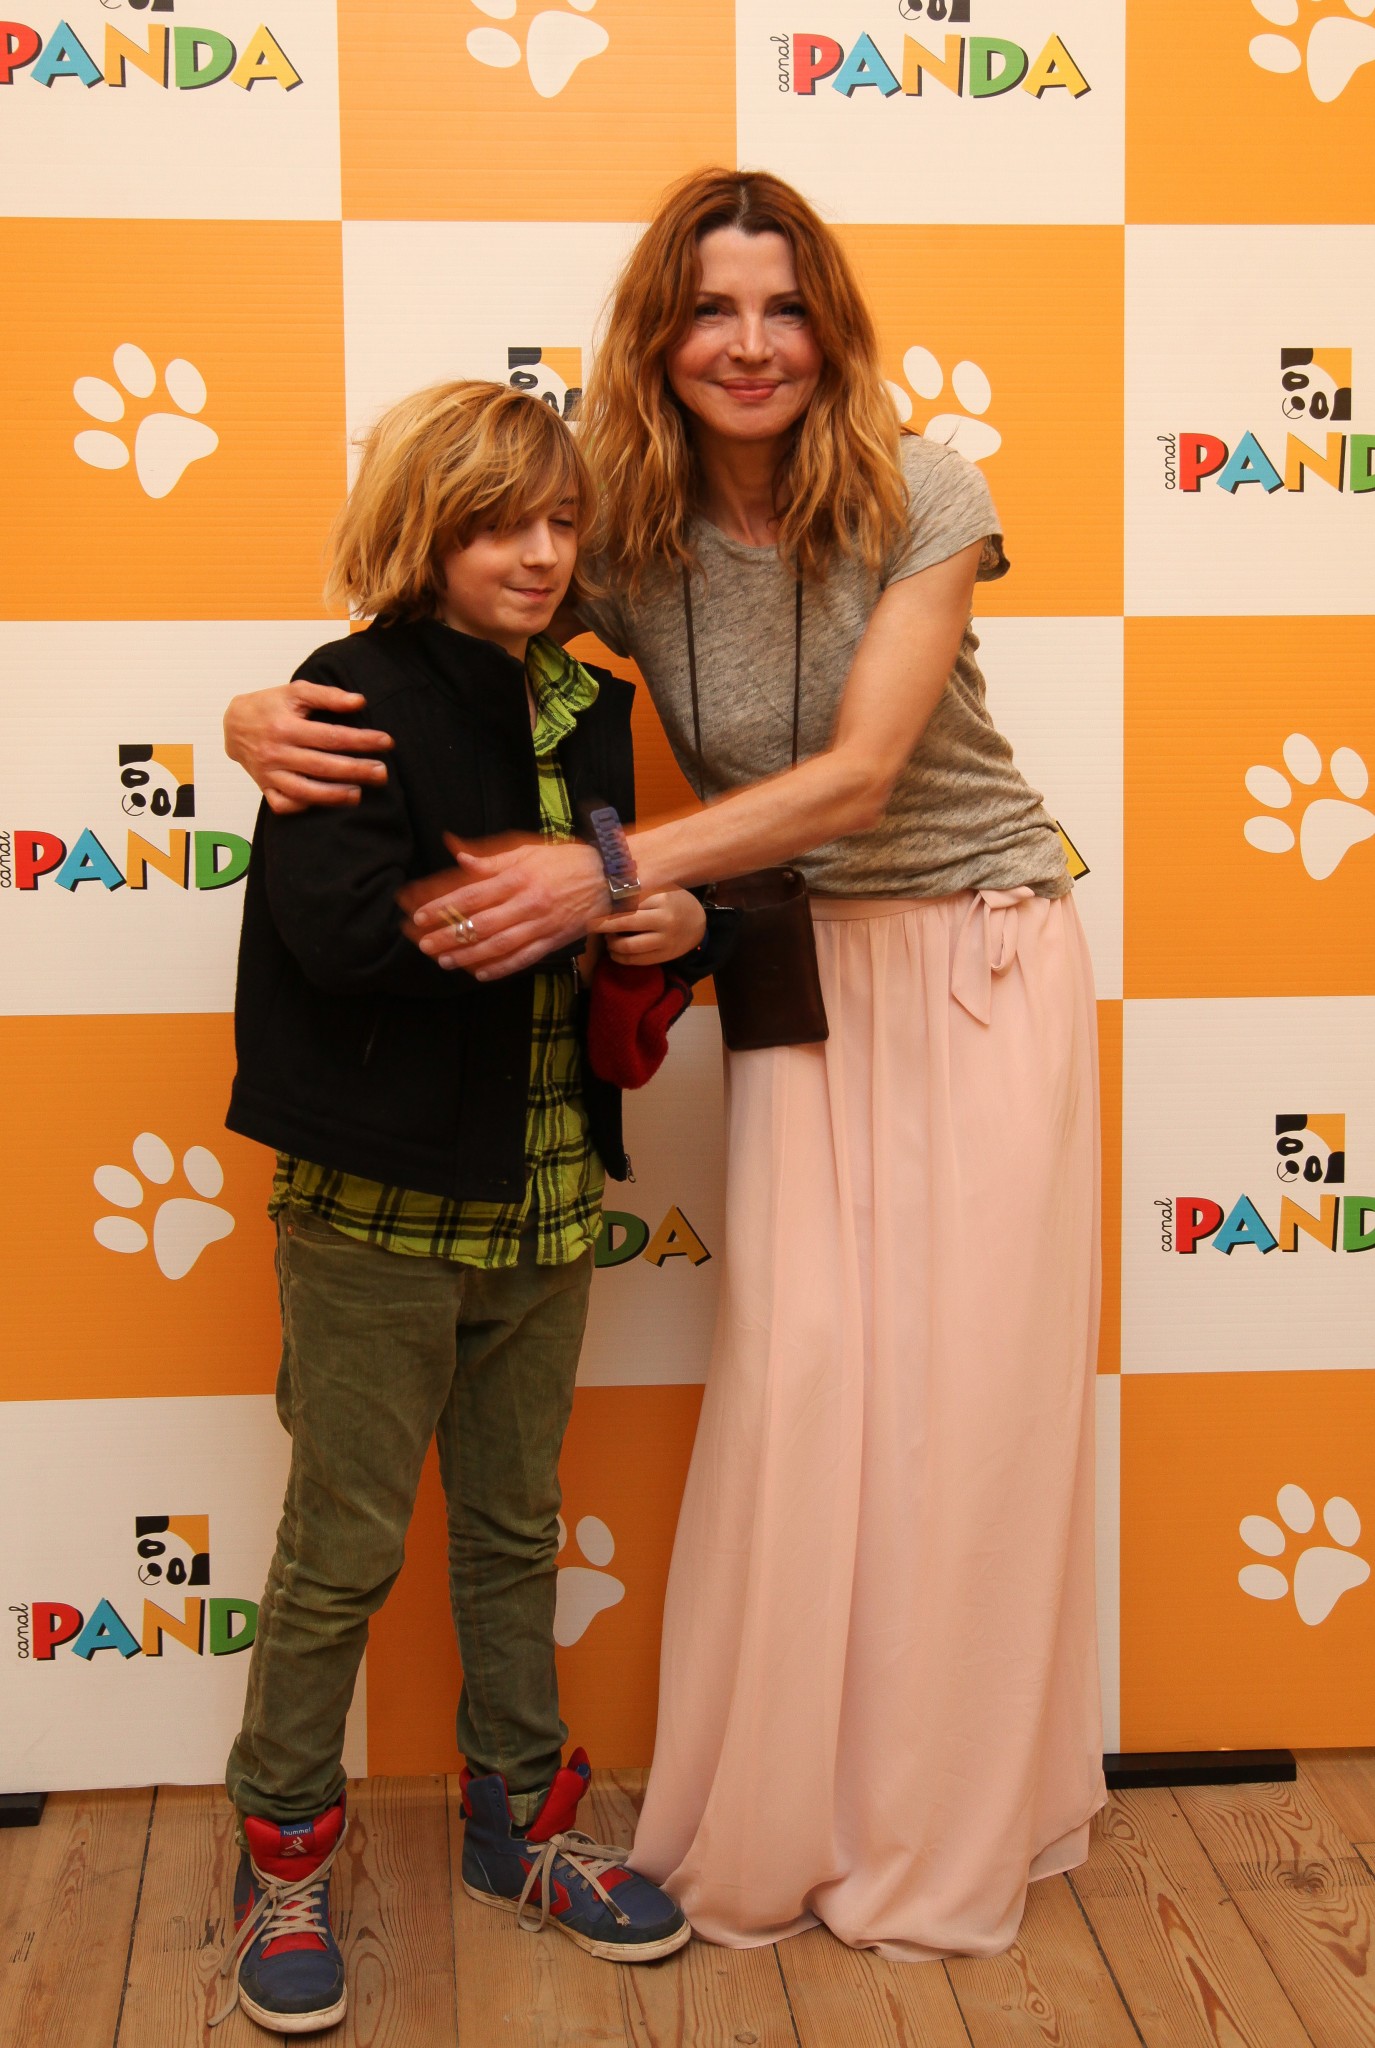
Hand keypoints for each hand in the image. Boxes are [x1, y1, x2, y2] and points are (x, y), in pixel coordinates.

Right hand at [224, 681, 392, 814]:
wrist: (233, 723)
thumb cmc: (270, 706)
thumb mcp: (295, 692)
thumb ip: (327, 695)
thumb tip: (359, 702)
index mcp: (286, 727)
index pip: (331, 736)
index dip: (362, 740)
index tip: (387, 742)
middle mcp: (277, 753)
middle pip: (323, 766)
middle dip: (356, 771)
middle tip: (382, 773)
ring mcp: (269, 773)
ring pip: (304, 791)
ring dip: (334, 795)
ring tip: (359, 794)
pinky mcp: (264, 788)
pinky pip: (283, 804)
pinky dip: (302, 807)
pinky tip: (323, 802)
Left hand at [408, 835, 608, 978]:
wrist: (611, 876)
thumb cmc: (568, 860)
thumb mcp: (529, 851)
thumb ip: (492, 859)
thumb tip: (459, 858)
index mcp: (520, 877)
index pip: (473, 895)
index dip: (444, 907)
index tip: (421, 916)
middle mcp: (529, 903)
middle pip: (481, 923)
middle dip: (449, 935)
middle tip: (425, 945)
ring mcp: (542, 924)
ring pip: (499, 944)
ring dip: (469, 955)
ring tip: (445, 961)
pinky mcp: (554, 940)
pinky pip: (524, 957)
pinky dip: (502, 967)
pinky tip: (481, 973)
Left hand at [598, 889, 705, 966]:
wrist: (698, 923)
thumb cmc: (674, 902)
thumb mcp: (661, 890)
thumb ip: (639, 893)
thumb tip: (606, 896)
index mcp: (662, 900)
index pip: (629, 904)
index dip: (608, 909)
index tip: (592, 909)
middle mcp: (663, 921)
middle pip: (626, 924)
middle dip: (604, 925)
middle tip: (590, 925)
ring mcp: (664, 941)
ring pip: (629, 946)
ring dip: (612, 944)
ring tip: (607, 939)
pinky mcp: (663, 956)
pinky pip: (636, 960)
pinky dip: (620, 957)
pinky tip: (614, 950)